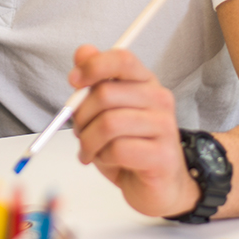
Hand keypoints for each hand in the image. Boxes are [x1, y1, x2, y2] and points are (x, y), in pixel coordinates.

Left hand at [69, 44, 200, 217]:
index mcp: (144, 82)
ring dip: (89, 140)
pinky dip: (103, 157)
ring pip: (108, 124)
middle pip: (105, 94)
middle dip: (81, 115)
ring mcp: (165, 127)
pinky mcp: (163, 156)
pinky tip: (108, 160)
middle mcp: (159, 99)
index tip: (73, 80)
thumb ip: (94, 80)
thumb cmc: (128, 144)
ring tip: (90, 149)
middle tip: (79, 130)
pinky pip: (118, 150)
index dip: (93, 66)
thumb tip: (83, 51)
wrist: (158, 186)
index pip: (122, 59)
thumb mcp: (105, 109)